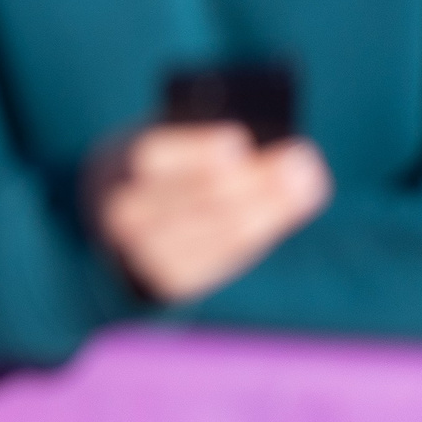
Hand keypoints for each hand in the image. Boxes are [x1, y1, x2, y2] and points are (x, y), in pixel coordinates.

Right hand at [88, 123, 331, 304]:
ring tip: (307, 181)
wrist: (114, 217)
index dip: (196, 151)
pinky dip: (262, 228)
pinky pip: (227, 255)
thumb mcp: (160, 141)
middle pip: (201, 198)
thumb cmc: (156, 167)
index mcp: (114, 165)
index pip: (152, 157)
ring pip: (222, 230)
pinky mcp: (172, 279)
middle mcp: (124, 215)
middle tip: (300, 160)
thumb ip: (200, 141)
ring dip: (272, 205)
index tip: (239, 141)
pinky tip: (287, 207)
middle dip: (257, 179)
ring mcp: (146, 253)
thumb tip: (261, 149)